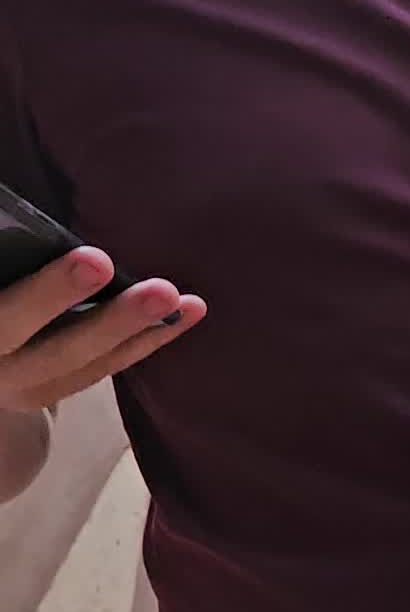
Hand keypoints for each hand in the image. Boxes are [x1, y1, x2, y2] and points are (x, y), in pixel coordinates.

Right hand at [0, 246, 206, 414]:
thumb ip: (12, 257)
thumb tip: (31, 223)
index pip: (11, 317)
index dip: (51, 292)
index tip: (98, 261)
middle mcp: (1, 369)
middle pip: (57, 350)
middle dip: (113, 321)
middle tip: (163, 291)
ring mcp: (27, 386)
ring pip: (90, 363)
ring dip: (142, 332)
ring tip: (187, 302)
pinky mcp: (54, 388)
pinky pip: (106, 366)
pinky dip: (148, 340)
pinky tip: (188, 311)